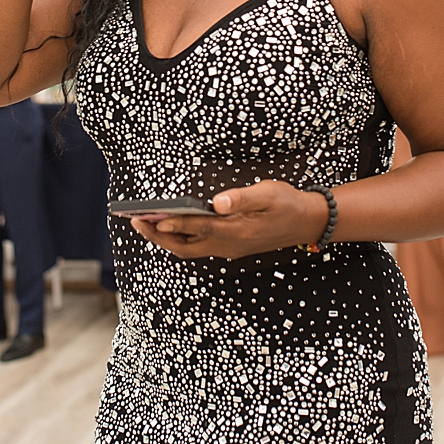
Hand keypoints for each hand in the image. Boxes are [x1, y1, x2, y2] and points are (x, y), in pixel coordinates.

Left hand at [130, 180, 328, 260]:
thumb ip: (242, 198)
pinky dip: (180, 237)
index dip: (173, 223)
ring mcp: (227, 248)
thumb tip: (218, 202)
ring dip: (165, 238)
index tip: (151, 217)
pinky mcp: (229, 246)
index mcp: (235, 231)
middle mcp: (228, 244)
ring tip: (146, 223)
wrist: (306, 222)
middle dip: (158, 236)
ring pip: (188, 248)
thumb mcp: (268, 194)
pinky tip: (171, 225)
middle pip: (184, 247)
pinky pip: (197, 246)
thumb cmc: (287, 204)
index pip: (197, 228)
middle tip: (136, 222)